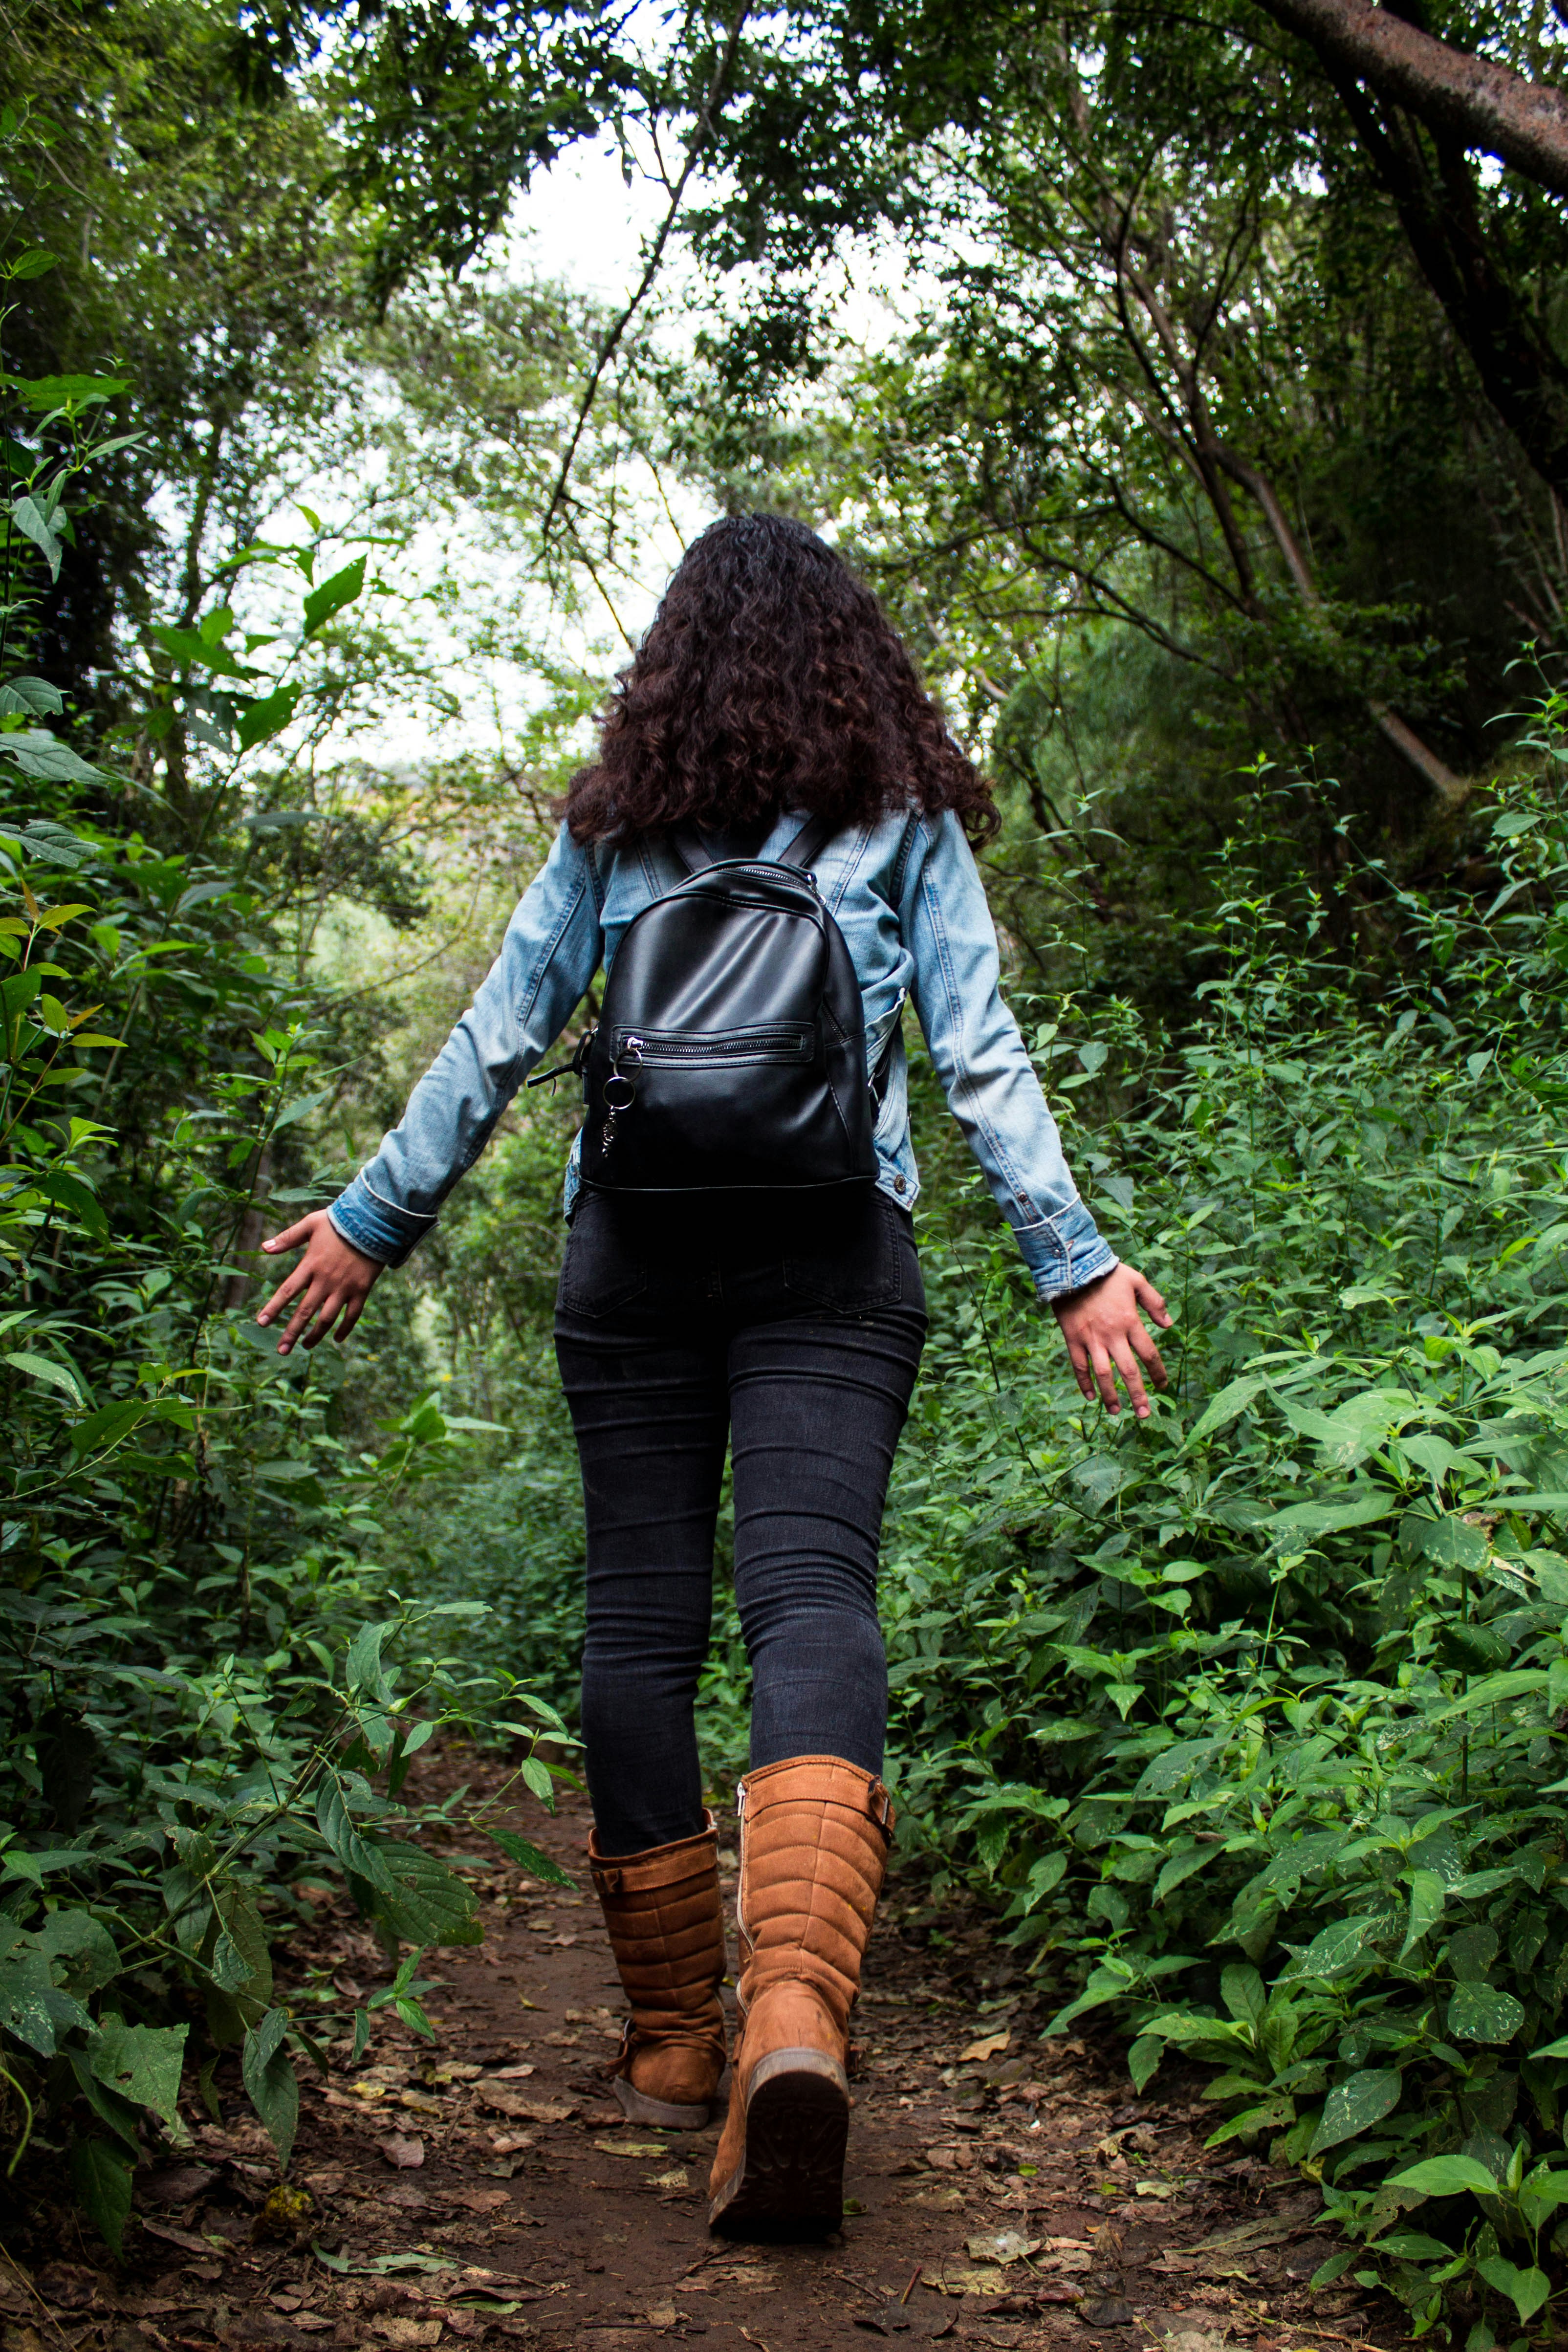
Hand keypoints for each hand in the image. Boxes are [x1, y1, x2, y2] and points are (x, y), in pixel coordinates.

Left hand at [255, 1210, 382, 1354]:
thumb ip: (287, 1238)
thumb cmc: (340, 1222)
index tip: (261, 1323)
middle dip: (291, 1333)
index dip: (273, 1308)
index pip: (287, 1291)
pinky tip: (336, 1339)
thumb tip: (263, 1247)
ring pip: (327, 1318)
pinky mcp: (361, 1290)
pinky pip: (352, 1315)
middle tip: (281, 1350)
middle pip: (305, 1312)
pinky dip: (344, 1329)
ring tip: (305, 1347)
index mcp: (310, 1265)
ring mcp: (344, 1287)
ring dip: (315, 1335)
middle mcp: (325, 1280)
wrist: (373, 1222)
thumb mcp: (310, 1224)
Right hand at [1053, 1262, 1171, 1419]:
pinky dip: (1084, 1383)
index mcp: (1130, 1322)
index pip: (1149, 1354)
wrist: (1072, 1267)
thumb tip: (1169, 1325)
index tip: (1163, 1386)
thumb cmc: (1107, 1274)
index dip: (1158, 1373)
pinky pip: (1079, 1366)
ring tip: (1116, 1412)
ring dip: (1110, 1395)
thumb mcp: (1137, 1281)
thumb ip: (1155, 1303)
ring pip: (1103, 1374)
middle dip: (1138, 1395)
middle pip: (1128, 1371)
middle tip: (1144, 1414)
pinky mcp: (1073, 1339)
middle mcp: (1112, 1335)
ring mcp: (1091, 1339)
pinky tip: (1090, 1397)